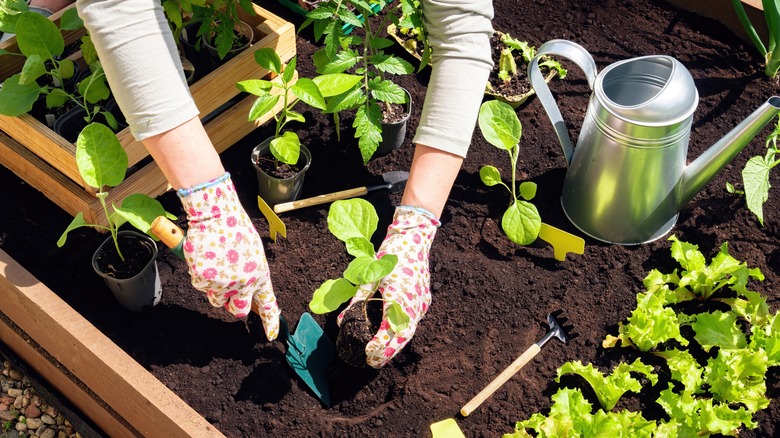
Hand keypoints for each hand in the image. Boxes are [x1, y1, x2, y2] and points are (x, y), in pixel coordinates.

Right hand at [178, 173, 280, 339]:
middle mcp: (244, 283)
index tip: (271, 336)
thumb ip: (253, 275)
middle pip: (238, 310)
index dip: (269, 322)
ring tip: (217, 265)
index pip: (268, 304)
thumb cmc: (235, 231)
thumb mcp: (253, 254)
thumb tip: (249, 294)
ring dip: (216, 289)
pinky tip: (206, 260)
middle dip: (234, 305)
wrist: (216, 215)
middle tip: (230, 289)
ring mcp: (223, 283)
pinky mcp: (204, 280)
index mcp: (260, 275)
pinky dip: (201, 277)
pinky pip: (201, 287)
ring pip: (217, 300)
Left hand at [338, 206, 440, 367]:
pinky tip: (392, 337)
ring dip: (396, 345)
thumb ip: (357, 300)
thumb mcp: (369, 276)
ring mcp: (422, 302)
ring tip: (381, 355)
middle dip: (388, 352)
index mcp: (398, 297)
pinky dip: (403, 332)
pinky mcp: (424, 299)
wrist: (414, 237)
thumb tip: (342, 322)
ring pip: (410, 331)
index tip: (368, 353)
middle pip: (403, 337)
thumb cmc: (389, 255)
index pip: (389, 329)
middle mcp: (413, 303)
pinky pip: (414, 321)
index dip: (379, 345)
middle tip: (372, 363)